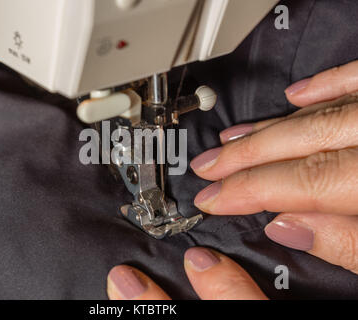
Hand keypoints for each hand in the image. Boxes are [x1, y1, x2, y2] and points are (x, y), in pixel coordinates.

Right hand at [191, 60, 357, 273]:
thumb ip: (349, 243)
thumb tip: (286, 226)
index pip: (302, 181)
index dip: (249, 190)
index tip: (212, 198)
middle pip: (299, 142)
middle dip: (244, 157)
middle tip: (206, 167)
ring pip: (318, 114)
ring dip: (269, 128)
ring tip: (230, 141)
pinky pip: (357, 81)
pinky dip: (324, 86)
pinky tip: (295, 96)